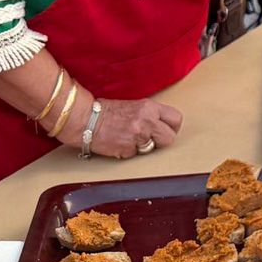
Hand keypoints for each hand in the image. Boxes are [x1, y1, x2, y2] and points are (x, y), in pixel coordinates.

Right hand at [58, 95, 181, 159]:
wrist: (86, 119)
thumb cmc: (107, 112)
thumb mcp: (135, 106)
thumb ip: (151, 114)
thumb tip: (163, 125)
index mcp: (150, 107)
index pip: (176, 119)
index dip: (171, 127)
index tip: (165, 130)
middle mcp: (147, 121)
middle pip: (169, 137)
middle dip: (161, 141)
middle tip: (150, 139)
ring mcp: (137, 136)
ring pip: (153, 149)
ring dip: (144, 147)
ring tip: (131, 140)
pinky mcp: (127, 150)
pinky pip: (136, 155)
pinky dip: (130, 152)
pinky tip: (120, 144)